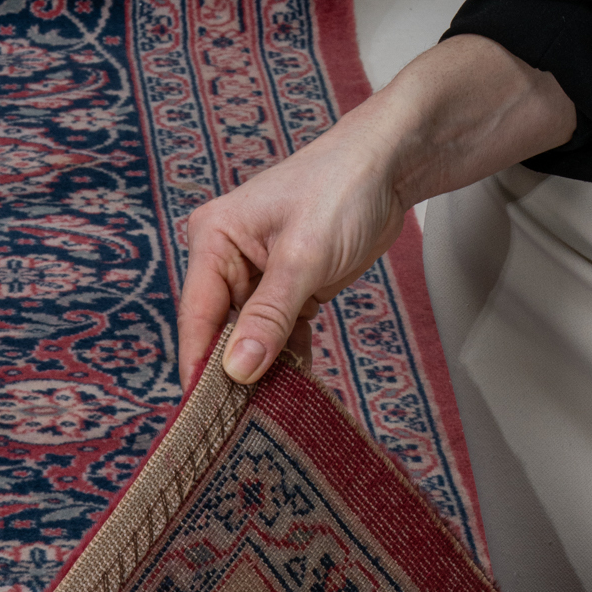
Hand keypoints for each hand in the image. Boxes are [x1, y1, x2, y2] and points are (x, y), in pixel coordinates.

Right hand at [176, 36, 575, 390]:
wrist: (393, 163)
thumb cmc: (343, 189)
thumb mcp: (304, 257)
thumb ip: (269, 316)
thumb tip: (237, 370)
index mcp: (213, 240)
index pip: (197, 315)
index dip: (200, 366)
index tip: (201, 417)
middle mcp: (226, 258)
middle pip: (220, 331)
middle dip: (232, 374)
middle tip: (237, 428)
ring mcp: (256, 276)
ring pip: (250, 337)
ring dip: (261, 371)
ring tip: (265, 418)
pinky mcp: (286, 288)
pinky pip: (277, 334)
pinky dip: (286, 360)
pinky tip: (292, 392)